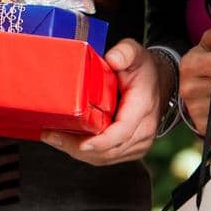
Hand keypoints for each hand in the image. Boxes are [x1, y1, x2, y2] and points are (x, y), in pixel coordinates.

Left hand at [41, 40, 170, 165]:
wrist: (160, 82)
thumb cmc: (144, 70)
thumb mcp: (136, 53)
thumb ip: (125, 52)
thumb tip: (112, 59)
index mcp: (143, 108)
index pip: (121, 133)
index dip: (99, 142)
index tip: (79, 144)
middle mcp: (144, 131)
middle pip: (108, 150)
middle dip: (77, 147)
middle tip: (50, 135)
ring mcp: (139, 143)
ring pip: (105, 158)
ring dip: (77, 152)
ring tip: (53, 138)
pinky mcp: (131, 149)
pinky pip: (106, 158)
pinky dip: (86, 153)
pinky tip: (68, 142)